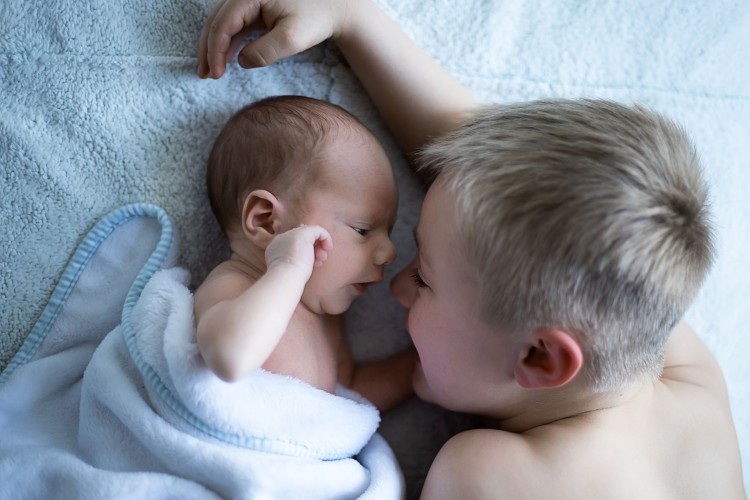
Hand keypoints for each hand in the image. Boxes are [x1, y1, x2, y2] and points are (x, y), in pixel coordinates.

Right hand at [198, 0, 351, 78]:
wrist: (336, 7)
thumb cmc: (316, 19)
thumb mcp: (291, 40)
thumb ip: (264, 52)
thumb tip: (240, 61)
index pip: (222, 23)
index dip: (214, 50)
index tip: (215, 74)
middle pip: (216, 20)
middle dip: (208, 49)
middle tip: (204, 75)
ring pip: (223, 22)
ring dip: (216, 46)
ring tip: (212, 71)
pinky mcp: (257, 6)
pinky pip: (236, 23)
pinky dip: (229, 41)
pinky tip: (226, 59)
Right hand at [264, 225, 332, 279]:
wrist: (285, 278)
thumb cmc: (289, 280)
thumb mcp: (292, 270)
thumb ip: (297, 262)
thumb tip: (310, 260)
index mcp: (276, 248)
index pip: (293, 244)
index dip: (305, 253)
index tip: (313, 265)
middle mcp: (282, 239)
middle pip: (302, 239)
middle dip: (313, 250)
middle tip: (319, 262)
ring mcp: (291, 234)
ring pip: (310, 235)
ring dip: (320, 247)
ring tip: (321, 260)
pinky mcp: (303, 233)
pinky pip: (318, 230)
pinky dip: (326, 238)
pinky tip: (328, 248)